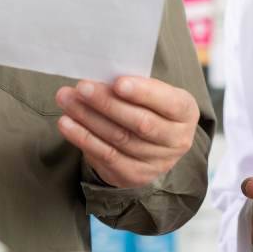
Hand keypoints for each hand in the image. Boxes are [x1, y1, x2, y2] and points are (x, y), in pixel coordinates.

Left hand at [55, 76, 199, 188]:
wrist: (152, 146)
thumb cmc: (148, 107)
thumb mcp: (153, 93)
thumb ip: (134, 85)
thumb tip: (100, 76)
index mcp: (186, 111)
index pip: (168, 102)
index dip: (143, 93)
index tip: (118, 82)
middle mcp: (177, 140)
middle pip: (140, 123)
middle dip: (107, 103)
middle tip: (82, 87)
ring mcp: (157, 162)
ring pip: (119, 138)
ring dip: (88, 118)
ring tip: (67, 100)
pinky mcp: (134, 175)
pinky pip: (106, 155)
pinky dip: (83, 138)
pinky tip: (67, 123)